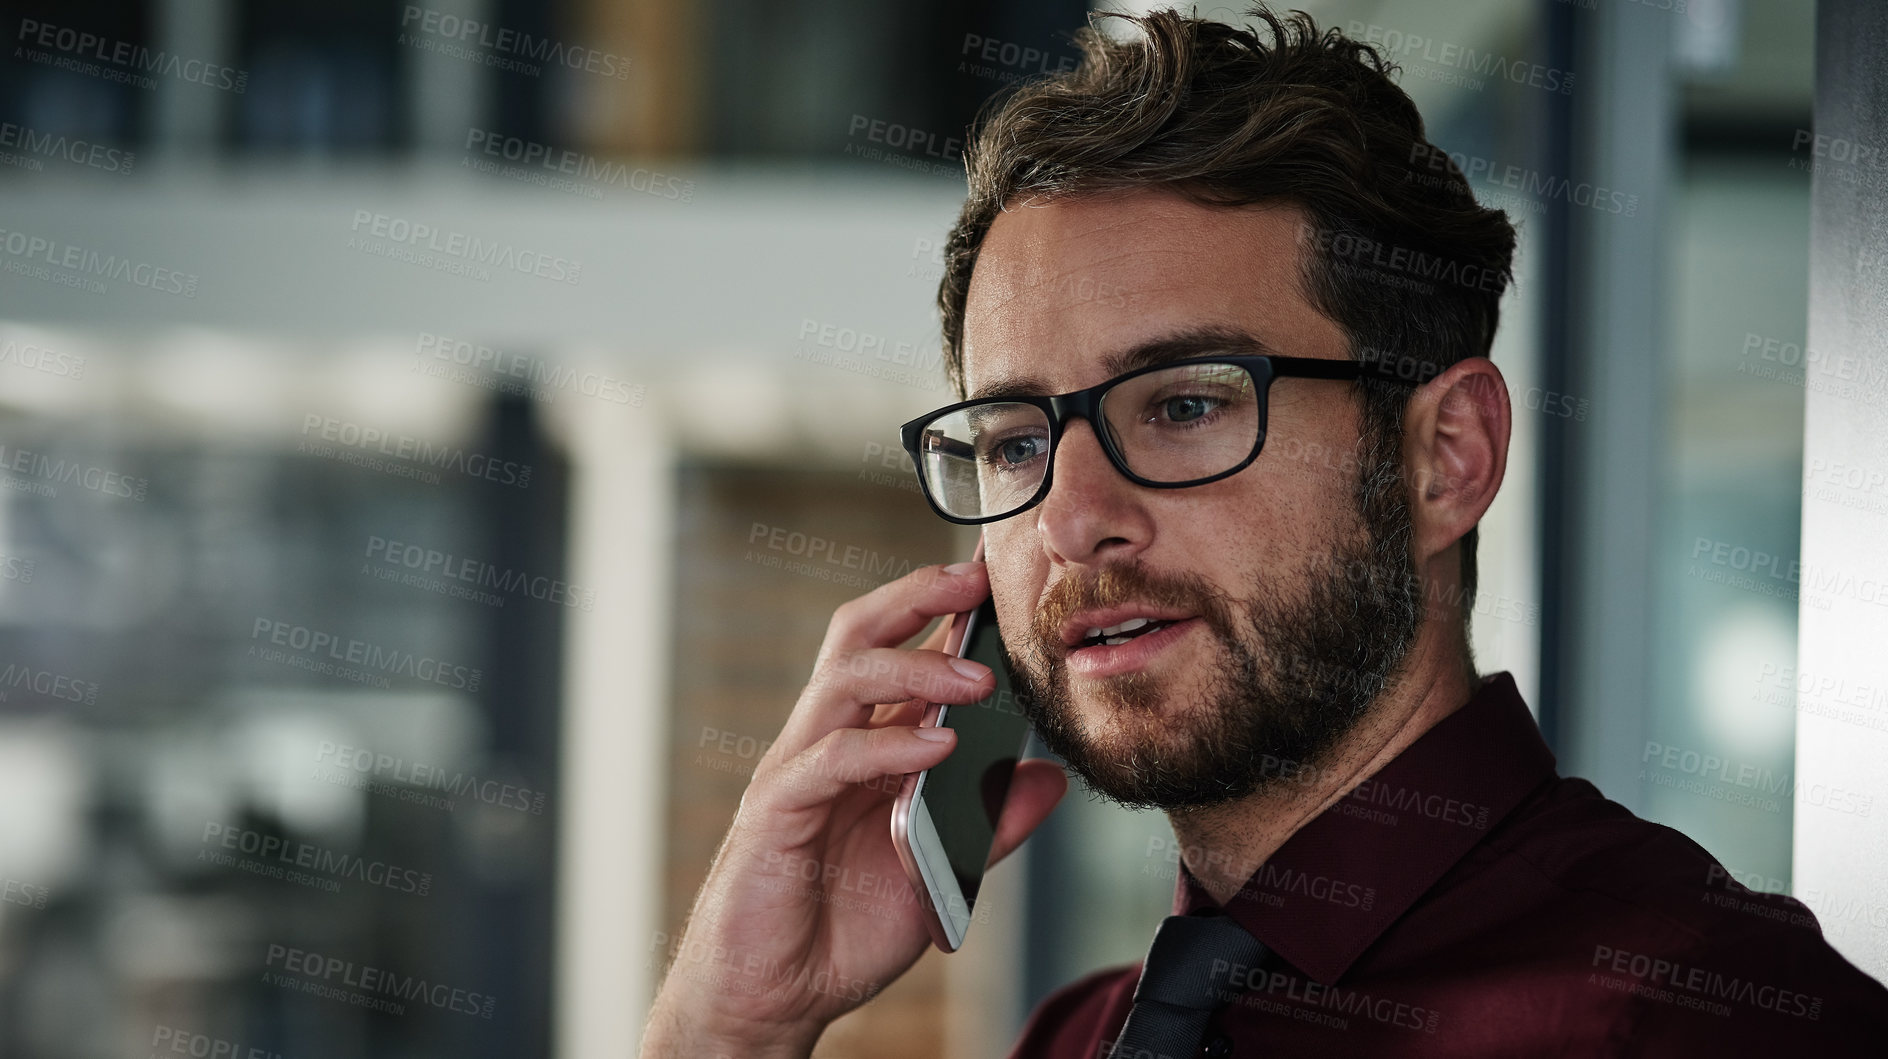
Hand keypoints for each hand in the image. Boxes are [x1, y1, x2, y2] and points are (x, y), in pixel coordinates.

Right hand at [641, 561, 1067, 1056]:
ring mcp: (797, 771)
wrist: (773, 997)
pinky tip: (937, 747)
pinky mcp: (776, 813)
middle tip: (974, 579)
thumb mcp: (940, 871)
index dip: (939, 607)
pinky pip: (830, 761)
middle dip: (915, 596)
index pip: (897, 650)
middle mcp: (826, 743)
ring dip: (914, 668)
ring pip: (842, 682)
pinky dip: (887, 747)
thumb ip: (990, 824)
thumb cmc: (842, 928)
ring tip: (977, 678)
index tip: (994, 578)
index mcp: (863, 745)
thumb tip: (1048, 778)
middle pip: (858, 637)